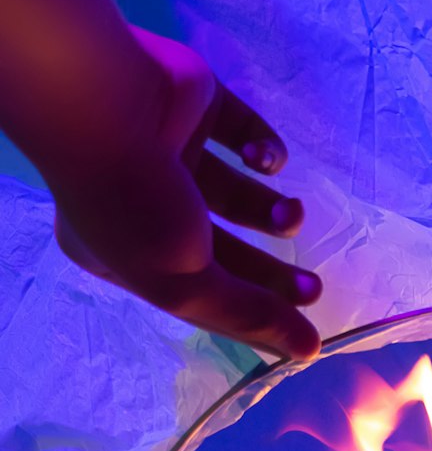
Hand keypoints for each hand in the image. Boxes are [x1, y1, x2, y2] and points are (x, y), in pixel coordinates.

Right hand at [48, 27, 321, 360]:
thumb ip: (248, 316)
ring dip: (273, 214)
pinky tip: (263, 160)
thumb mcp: (187, 284)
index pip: (200, 299)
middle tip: (312, 289)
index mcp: (128, 257)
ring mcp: (172, 153)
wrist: (100, 98)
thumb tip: (305, 352)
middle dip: (272, 275)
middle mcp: (147, 206)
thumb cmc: (134, 206)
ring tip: (290, 218)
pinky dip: (264, 151)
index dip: (250, 318)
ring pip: (238, 196)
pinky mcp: (195, 106)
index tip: (301, 334)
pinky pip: (242, 134)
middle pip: (225, 253)